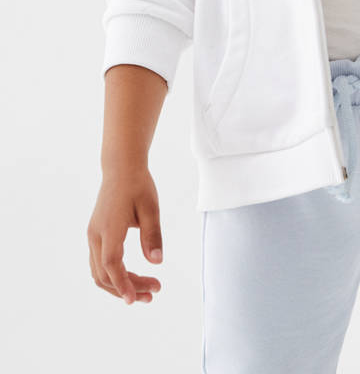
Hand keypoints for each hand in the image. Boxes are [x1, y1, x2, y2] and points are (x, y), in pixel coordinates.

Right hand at [87, 167, 163, 303]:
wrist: (121, 168)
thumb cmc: (138, 185)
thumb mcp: (151, 208)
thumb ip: (152, 234)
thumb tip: (156, 262)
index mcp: (109, 228)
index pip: (111, 264)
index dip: (122, 284)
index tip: (135, 299)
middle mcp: (95, 235)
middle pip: (105, 274)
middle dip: (128, 288)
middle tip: (154, 292)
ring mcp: (93, 236)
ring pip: (99, 272)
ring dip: (120, 285)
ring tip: (147, 290)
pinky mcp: (95, 235)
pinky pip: (99, 264)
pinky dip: (114, 276)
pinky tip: (132, 278)